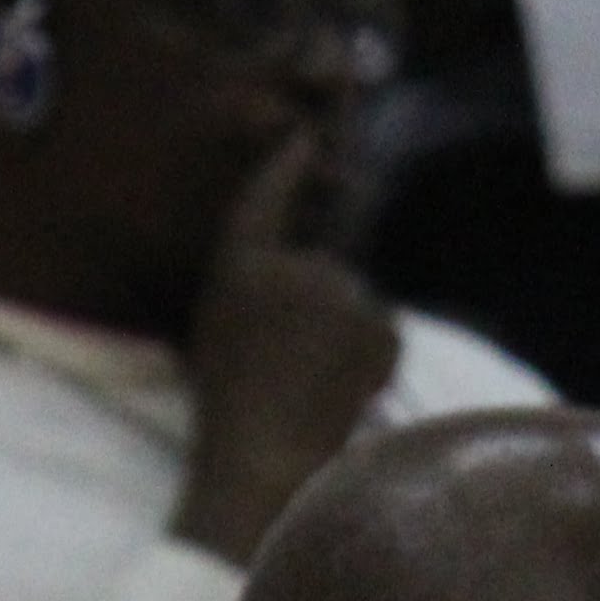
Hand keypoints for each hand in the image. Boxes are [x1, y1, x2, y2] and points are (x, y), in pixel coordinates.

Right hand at [175, 124, 402, 567]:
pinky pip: (380, 332)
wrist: (262, 463)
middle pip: (322, 270)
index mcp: (236, 267)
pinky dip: (370, 360)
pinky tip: (341, 392)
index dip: (287, 165)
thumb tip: (317, 270)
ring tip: (310, 387)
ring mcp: (335, 290)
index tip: (304, 137)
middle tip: (290, 370)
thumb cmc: (228, 412)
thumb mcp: (219, 335)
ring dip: (344, 339)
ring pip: (353, 305)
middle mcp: (288, 265)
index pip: (264, 199)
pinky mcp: (373, 320)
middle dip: (320, 311)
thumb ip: (258, 288)